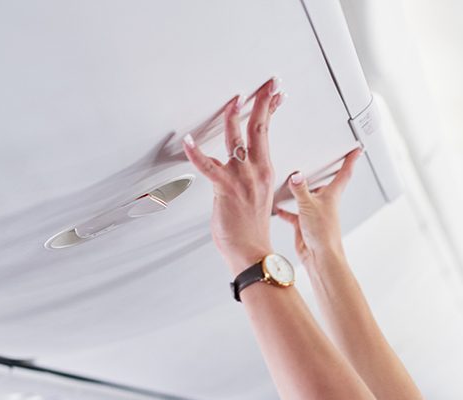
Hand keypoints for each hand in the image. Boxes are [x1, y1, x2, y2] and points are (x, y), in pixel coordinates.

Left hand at [183, 80, 283, 271]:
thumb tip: (238, 169)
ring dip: (233, 117)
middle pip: (260, 128)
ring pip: (237, 139)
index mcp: (265, 171)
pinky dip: (196, 153)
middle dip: (263, 101)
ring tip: (234, 100)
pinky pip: (207, 166)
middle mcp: (256, 170)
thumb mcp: (257, 197)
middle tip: (267, 84)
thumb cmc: (252, 230)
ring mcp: (242, 178)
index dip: (271, 109)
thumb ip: (249, 178)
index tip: (275, 94)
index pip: (268, 132)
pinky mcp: (225, 188)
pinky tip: (187, 141)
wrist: (252, 251)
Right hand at [274, 147, 361, 266]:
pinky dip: (287, 210)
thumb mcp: (309, 205)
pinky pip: (294, 214)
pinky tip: (280, 208)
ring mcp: (314, 214)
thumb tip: (296, 176)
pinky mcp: (304, 224)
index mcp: (331, 195)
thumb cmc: (324, 234)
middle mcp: (325, 203)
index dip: (351, 160)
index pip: (344, 173)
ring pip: (307, 198)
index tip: (357, 150)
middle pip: (324, 184)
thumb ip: (300, 189)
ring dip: (299, 192)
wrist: (320, 257)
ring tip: (290, 182)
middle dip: (322, 174)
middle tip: (323, 163)